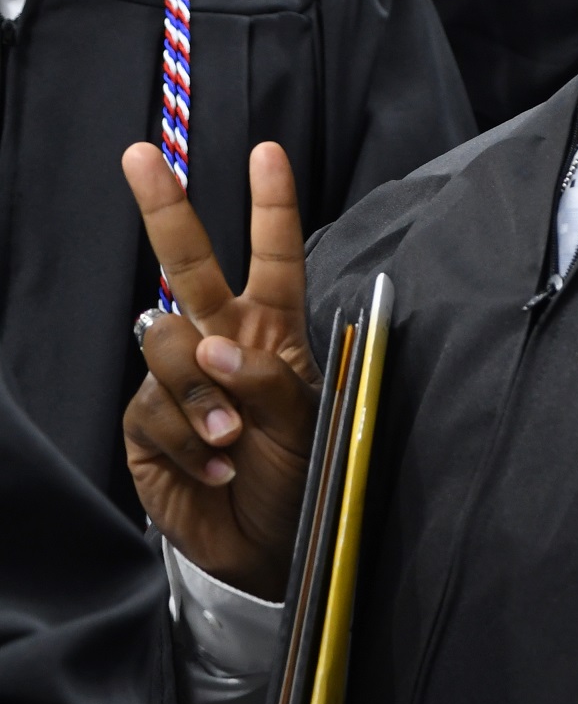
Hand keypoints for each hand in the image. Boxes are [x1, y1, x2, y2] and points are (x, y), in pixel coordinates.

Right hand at [121, 141, 319, 599]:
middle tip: (142, 155)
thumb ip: (266, 380)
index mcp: (273, 331)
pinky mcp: (146, 423)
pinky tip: (214, 468)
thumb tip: (212, 347)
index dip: (271, 205)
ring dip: (199, 392)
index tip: (268, 153)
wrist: (269, 551)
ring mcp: (180, 380)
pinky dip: (184, 439)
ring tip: (231, 441)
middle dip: (164, 206)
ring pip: (165, 343)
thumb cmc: (302, 479)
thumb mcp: (308, 425)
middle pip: (188, 263)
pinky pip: (150, 408)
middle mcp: (222, 341)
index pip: (274, 257)